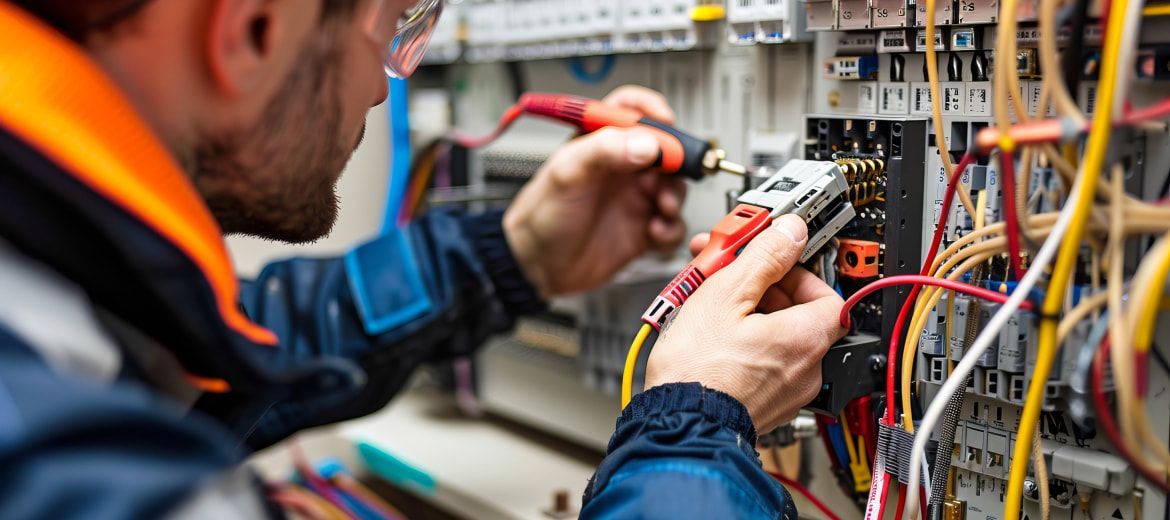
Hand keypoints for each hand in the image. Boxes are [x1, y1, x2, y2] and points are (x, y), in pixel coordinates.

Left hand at [503, 86, 686, 297]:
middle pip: (665, 151)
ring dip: (675, 197)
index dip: (650, 109)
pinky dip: (671, 229)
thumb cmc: (541, 215)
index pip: (631, 110)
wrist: (535, 266)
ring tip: (662, 208)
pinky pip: (672, 225)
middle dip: (675, 162)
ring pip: (674, 188)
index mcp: (600, 144)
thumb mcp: (567, 174)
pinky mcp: (641, 231)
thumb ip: (605, 150)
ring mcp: (634, 200)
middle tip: (669, 176)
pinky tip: (654, 233)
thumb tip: (647, 144)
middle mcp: (621, 169)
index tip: (665, 121)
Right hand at [645, 216, 846, 432]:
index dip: (798, 269)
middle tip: (726, 272)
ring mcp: (786, 391)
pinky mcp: (764, 404)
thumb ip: (764, 256)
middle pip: (797, 312)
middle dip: (760, 285)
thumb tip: (789, 232)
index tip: (769, 258)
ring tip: (706, 301)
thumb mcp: (726, 294)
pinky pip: (762, 362)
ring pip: (776, 336)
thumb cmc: (697, 370)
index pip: (827, 291)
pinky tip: (710, 334)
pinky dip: (743, 343)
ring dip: (747, 313)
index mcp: (806, 337)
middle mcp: (806, 368)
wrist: (678, 423)